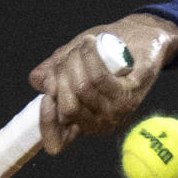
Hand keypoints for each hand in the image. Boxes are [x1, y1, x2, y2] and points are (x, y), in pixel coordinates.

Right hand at [27, 12, 177, 153]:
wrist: (140, 36)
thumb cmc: (104, 51)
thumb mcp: (72, 60)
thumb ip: (53, 72)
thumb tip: (38, 81)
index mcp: (81, 121)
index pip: (57, 142)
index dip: (47, 124)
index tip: (47, 97)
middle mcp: (99, 123)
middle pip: (67, 107)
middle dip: (60, 75)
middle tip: (69, 55)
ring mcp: (117, 112)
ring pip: (82, 89)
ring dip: (76, 60)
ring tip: (85, 44)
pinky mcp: (131, 95)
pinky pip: (99, 78)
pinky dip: (90, 57)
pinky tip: (90, 43)